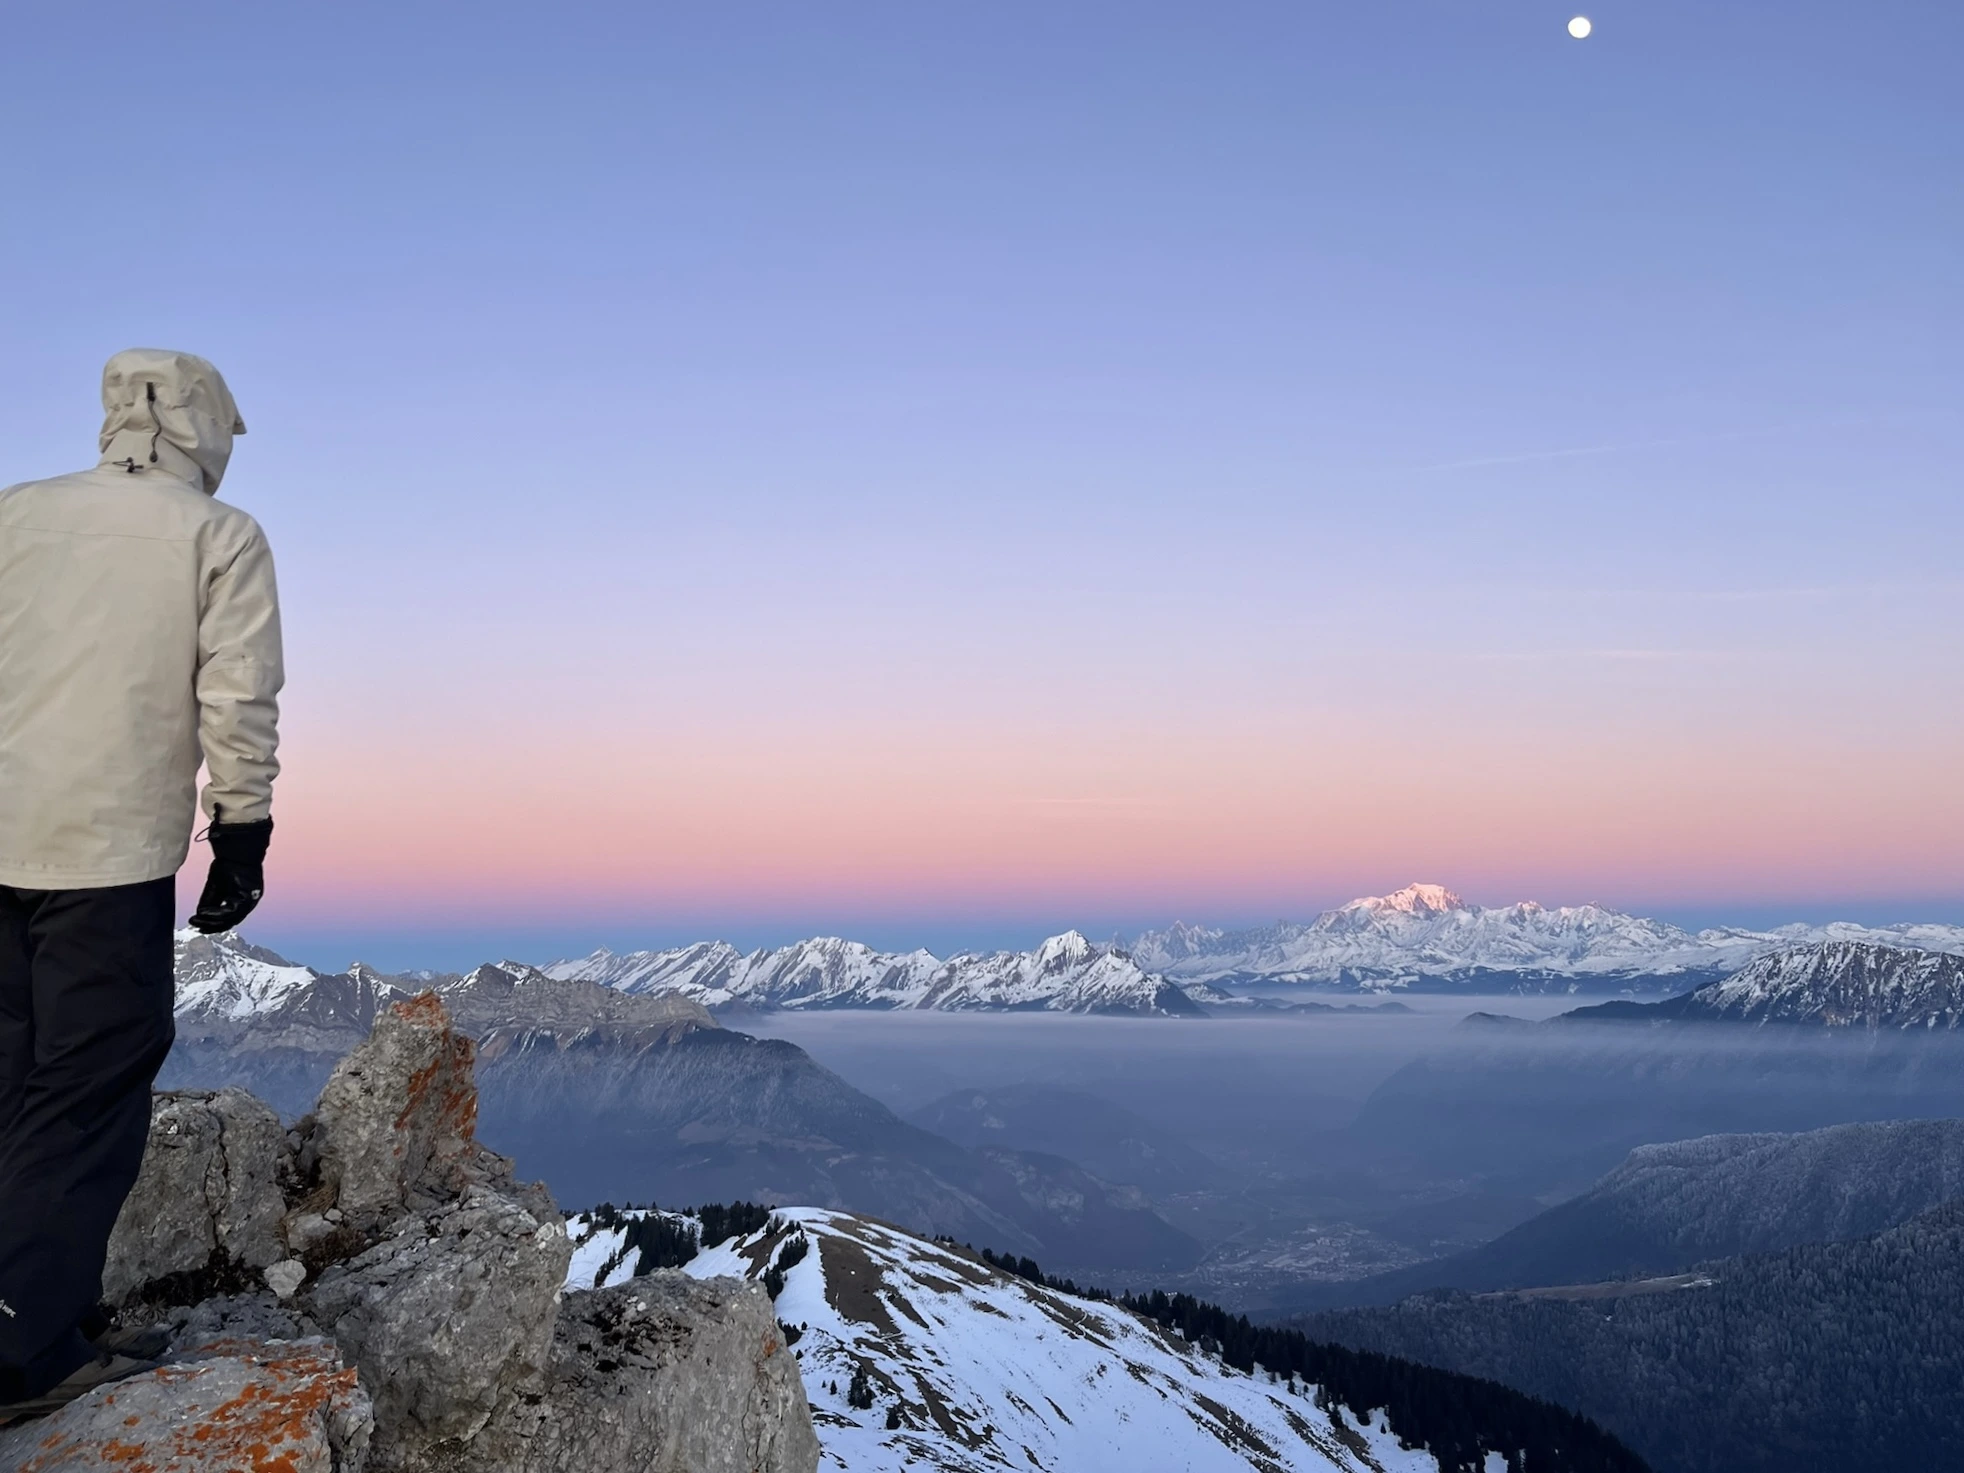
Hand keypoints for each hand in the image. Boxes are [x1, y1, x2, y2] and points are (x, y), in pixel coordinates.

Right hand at [190, 817, 273, 933]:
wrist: (236, 852)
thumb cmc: (227, 866)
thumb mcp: (215, 887)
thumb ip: (209, 902)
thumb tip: (200, 915)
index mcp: (242, 900)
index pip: (229, 919)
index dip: (214, 925)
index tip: (199, 927)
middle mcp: (249, 903)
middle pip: (230, 922)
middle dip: (211, 926)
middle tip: (196, 926)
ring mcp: (252, 901)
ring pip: (231, 919)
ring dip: (212, 921)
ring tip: (198, 921)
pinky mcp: (250, 897)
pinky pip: (232, 910)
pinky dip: (216, 913)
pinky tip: (204, 912)